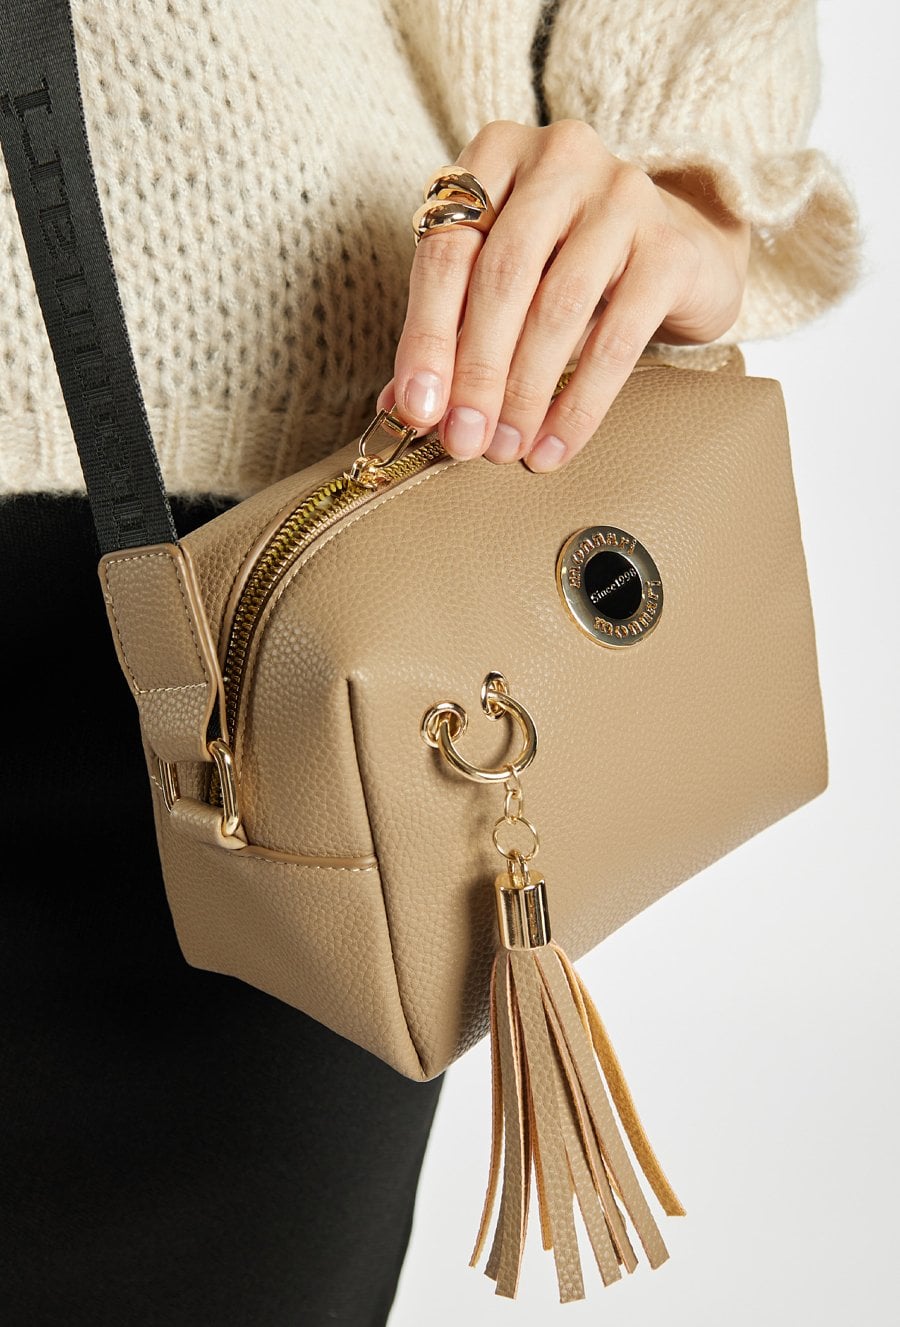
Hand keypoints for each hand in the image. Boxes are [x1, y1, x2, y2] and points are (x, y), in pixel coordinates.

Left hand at [375, 119, 749, 470]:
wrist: (681, 255)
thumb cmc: (569, 269)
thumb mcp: (503, 286)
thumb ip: (449, 333)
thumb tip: (402, 407)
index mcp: (496, 154)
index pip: (446, 251)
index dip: (425, 337)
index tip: (418, 409)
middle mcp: (559, 158)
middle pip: (501, 277)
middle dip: (476, 372)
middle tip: (464, 440)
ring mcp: (622, 194)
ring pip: (557, 308)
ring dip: (524, 393)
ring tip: (506, 447)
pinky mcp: (669, 247)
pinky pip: (616, 338)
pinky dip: (579, 404)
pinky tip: (555, 446)